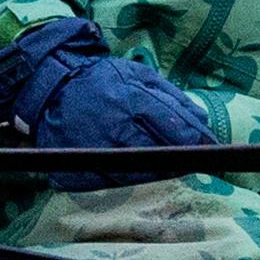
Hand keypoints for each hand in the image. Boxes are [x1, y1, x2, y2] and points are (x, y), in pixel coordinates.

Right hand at [0, 20, 211, 188]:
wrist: (50, 86)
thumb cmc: (101, 80)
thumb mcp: (139, 76)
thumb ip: (172, 99)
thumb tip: (203, 124)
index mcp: (132, 100)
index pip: (176, 131)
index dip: (197, 142)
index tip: (209, 148)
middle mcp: (114, 128)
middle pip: (160, 158)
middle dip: (178, 160)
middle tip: (185, 159)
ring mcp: (93, 151)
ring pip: (137, 174)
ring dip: (152, 172)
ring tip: (157, 163)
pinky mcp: (75, 170)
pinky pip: (108, 183)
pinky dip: (121, 177)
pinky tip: (126, 166)